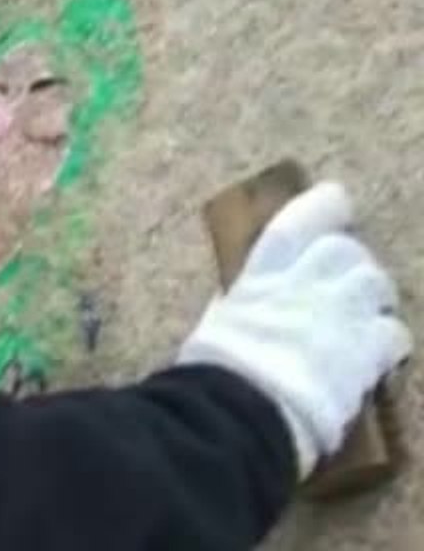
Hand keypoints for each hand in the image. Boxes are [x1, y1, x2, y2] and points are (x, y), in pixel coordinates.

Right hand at [177, 182, 412, 477]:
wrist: (241, 412)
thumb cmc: (215, 371)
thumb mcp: (215, 325)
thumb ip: (234, 305)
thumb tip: (234, 300)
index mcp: (261, 277)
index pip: (297, 223)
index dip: (320, 206)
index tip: (334, 198)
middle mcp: (304, 284)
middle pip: (345, 249)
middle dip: (352, 259)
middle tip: (348, 279)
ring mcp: (339, 313)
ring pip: (376, 281)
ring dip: (375, 296)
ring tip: (367, 315)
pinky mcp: (367, 350)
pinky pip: (395, 332)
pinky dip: (391, 340)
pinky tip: (382, 354)